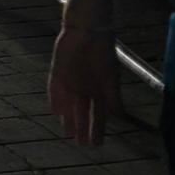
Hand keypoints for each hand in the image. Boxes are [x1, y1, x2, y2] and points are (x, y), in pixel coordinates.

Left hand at [47, 28, 120, 146]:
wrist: (89, 31)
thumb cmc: (103, 52)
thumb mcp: (111, 77)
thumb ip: (113, 96)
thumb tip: (119, 116)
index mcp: (99, 90)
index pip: (99, 115)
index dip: (98, 129)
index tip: (97, 144)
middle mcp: (84, 88)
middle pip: (83, 112)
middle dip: (82, 127)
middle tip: (81, 143)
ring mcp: (71, 81)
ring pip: (68, 104)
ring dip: (68, 118)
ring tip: (68, 132)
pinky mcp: (58, 72)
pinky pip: (55, 89)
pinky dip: (55, 100)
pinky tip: (55, 111)